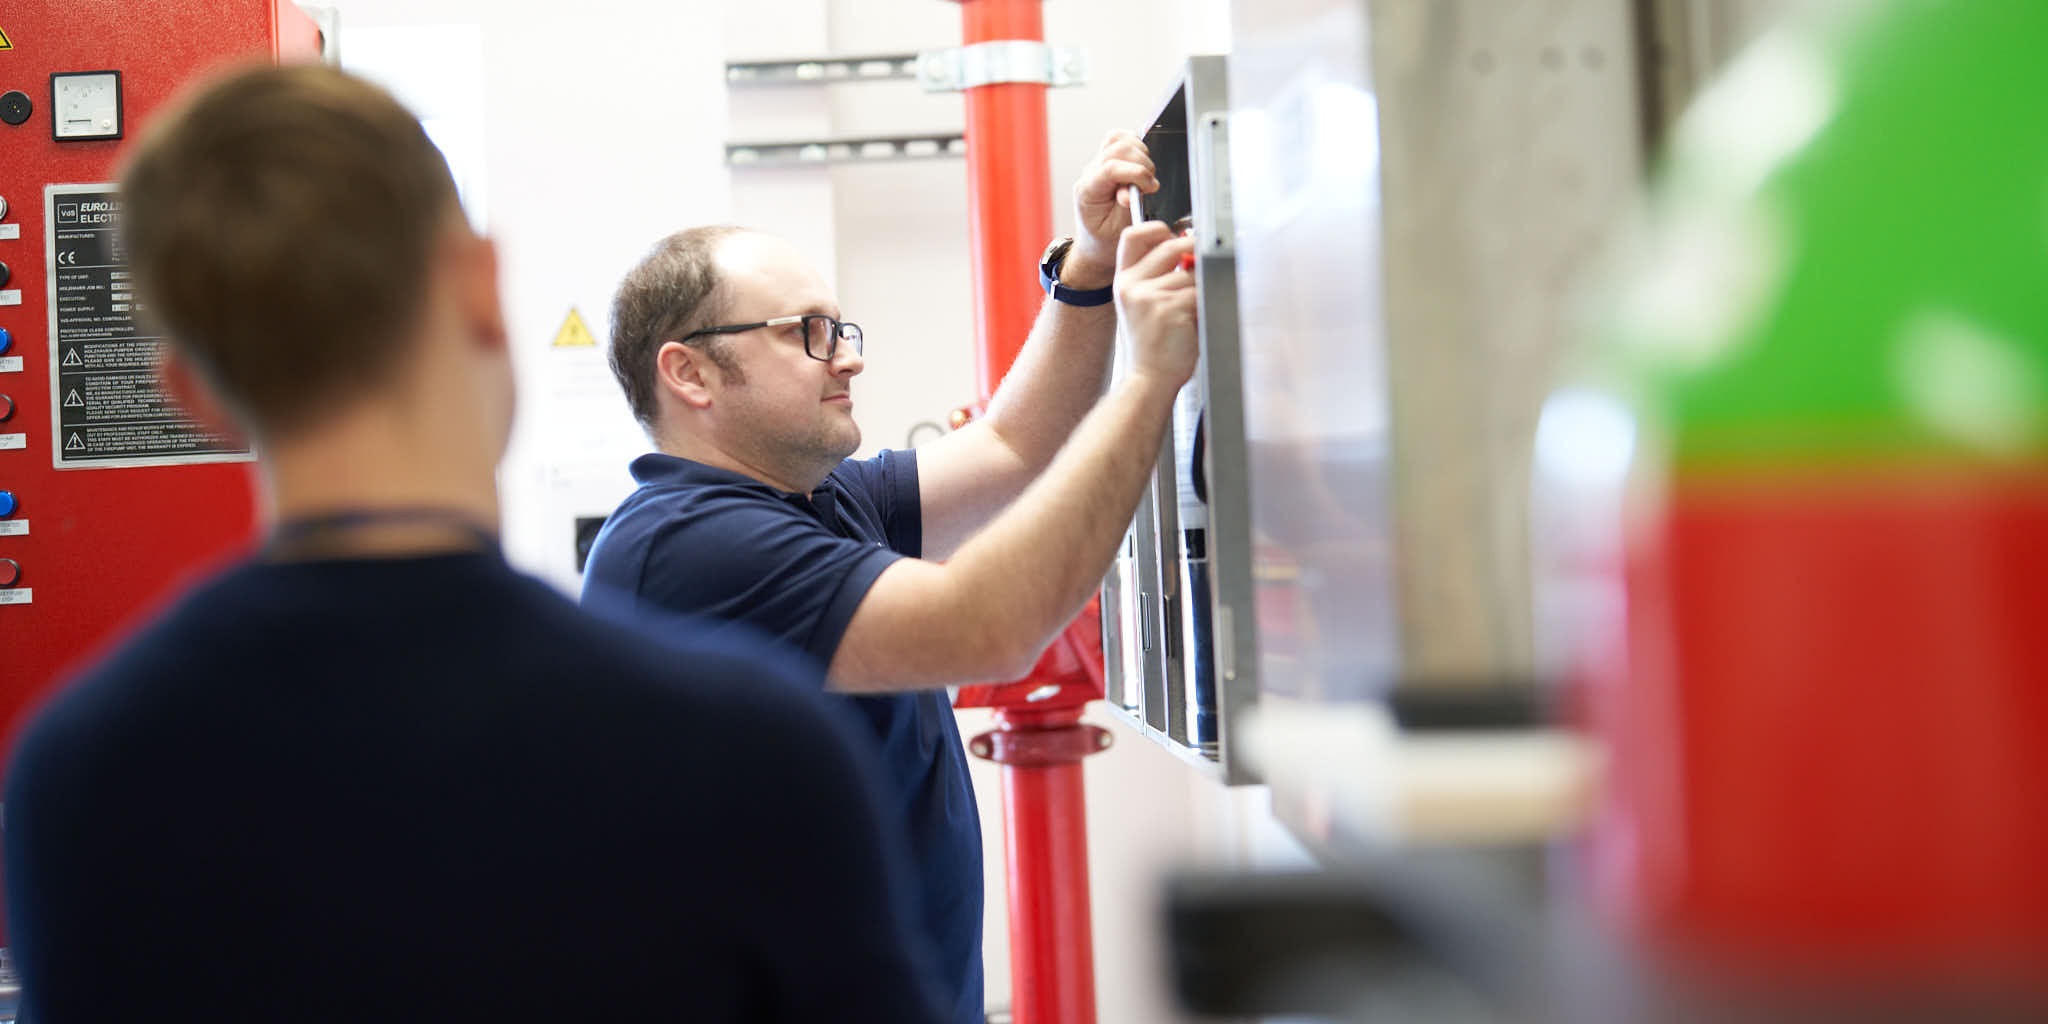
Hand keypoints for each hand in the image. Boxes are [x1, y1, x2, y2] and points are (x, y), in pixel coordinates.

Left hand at [1064, 130, 1157, 289]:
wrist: (1096, 243)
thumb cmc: (1105, 239)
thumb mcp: (1117, 232)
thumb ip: (1124, 209)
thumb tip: (1131, 191)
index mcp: (1088, 191)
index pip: (1111, 168)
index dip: (1136, 173)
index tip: (1151, 187)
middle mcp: (1090, 173)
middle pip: (1116, 148)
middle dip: (1141, 163)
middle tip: (1149, 184)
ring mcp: (1098, 164)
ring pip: (1117, 138)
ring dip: (1139, 152)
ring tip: (1145, 175)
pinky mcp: (1108, 160)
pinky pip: (1120, 139)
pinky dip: (1135, 146)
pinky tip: (1141, 164)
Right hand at [1113, 221, 1198, 388]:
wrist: (1148, 380)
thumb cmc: (1152, 347)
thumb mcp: (1143, 307)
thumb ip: (1160, 278)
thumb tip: (1190, 250)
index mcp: (1124, 281)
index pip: (1133, 236)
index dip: (1157, 229)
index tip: (1175, 236)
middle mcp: (1132, 285)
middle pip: (1171, 246)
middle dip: (1194, 249)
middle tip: (1205, 262)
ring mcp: (1150, 296)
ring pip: (1191, 273)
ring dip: (1202, 288)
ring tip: (1195, 311)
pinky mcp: (1170, 308)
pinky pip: (1200, 293)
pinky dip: (1206, 305)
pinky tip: (1197, 321)